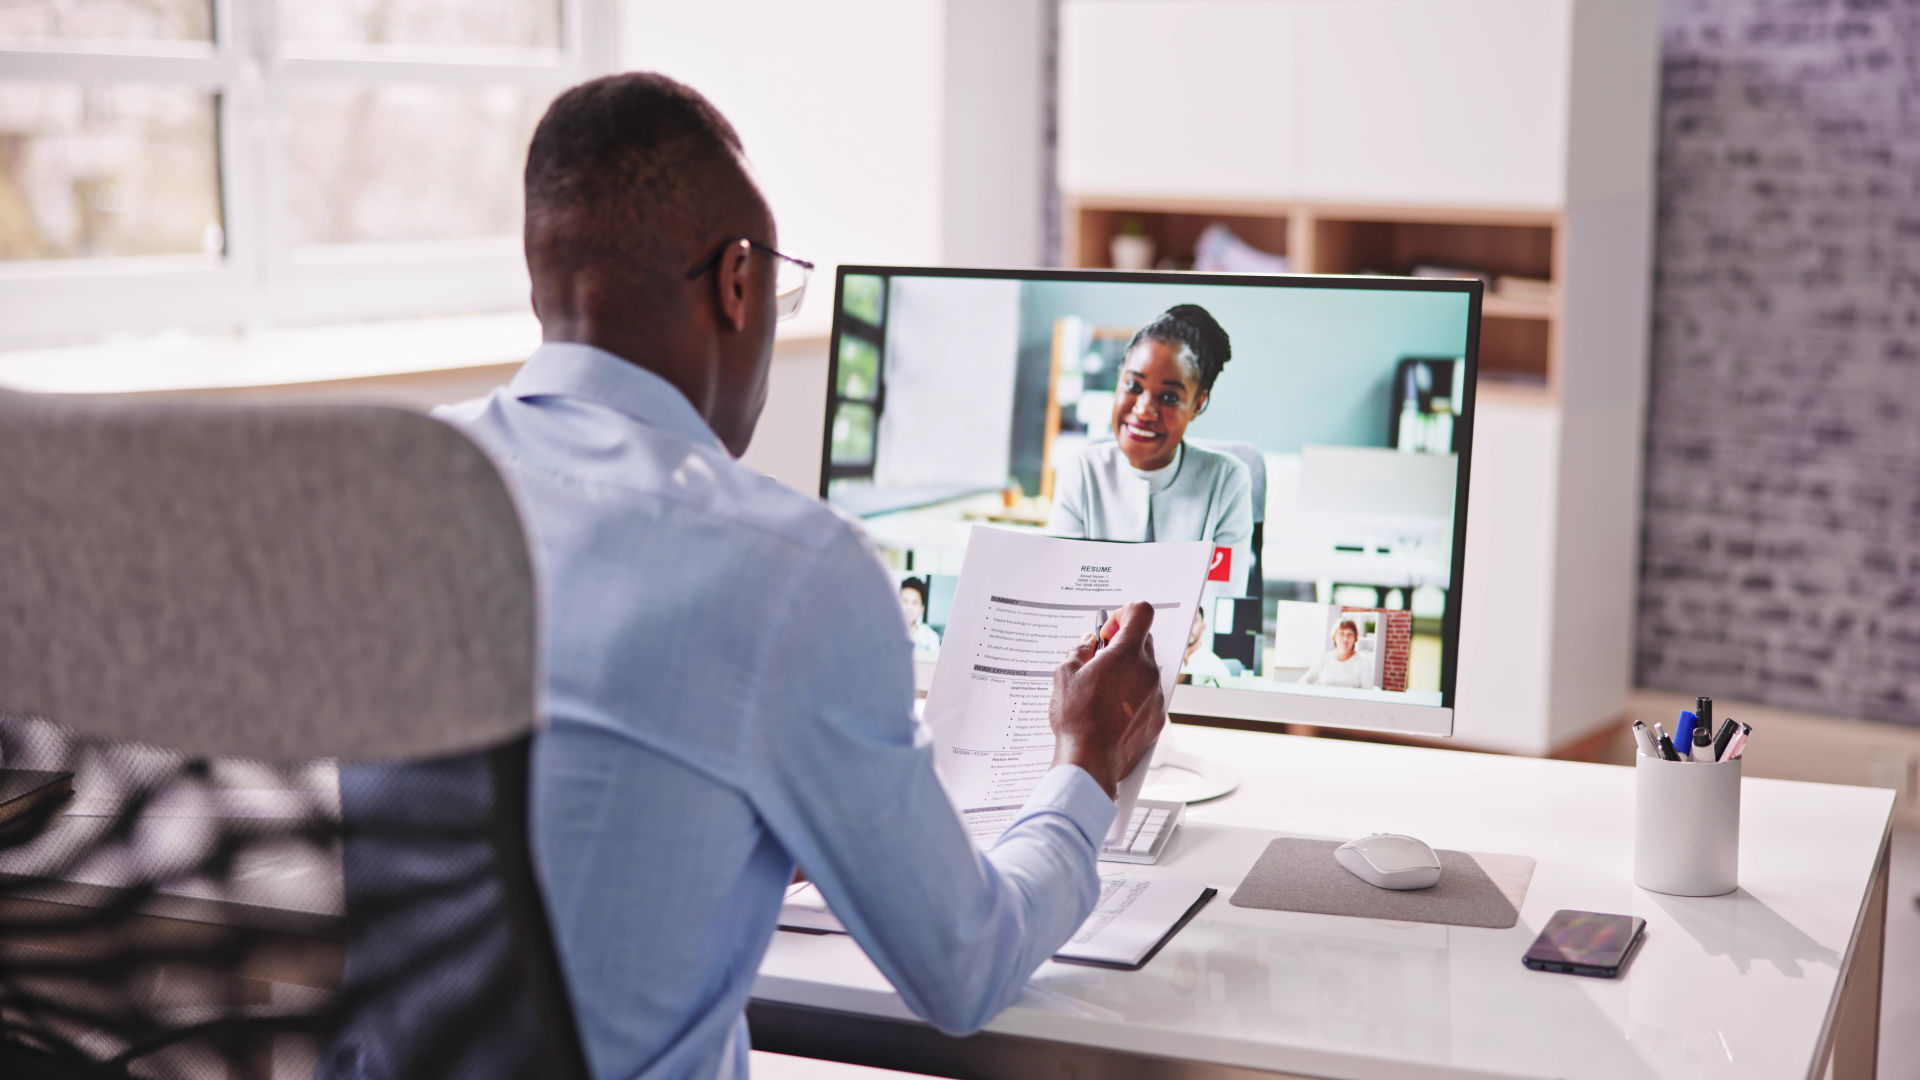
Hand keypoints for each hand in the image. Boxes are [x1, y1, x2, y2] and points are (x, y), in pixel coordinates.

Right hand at [1048, 601, 1165, 798]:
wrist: (1090, 761)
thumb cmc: (1077, 719)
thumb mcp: (1065, 675)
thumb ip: (1079, 651)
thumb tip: (1087, 645)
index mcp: (1126, 654)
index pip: (1141, 613)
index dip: (1124, 615)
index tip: (1108, 631)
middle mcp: (1147, 672)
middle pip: (1143, 642)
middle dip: (1122, 645)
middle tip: (1098, 660)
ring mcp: (1155, 696)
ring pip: (1145, 671)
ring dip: (1126, 673)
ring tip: (1101, 691)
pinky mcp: (1157, 718)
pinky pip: (1148, 696)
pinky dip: (1133, 697)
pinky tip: (1110, 711)